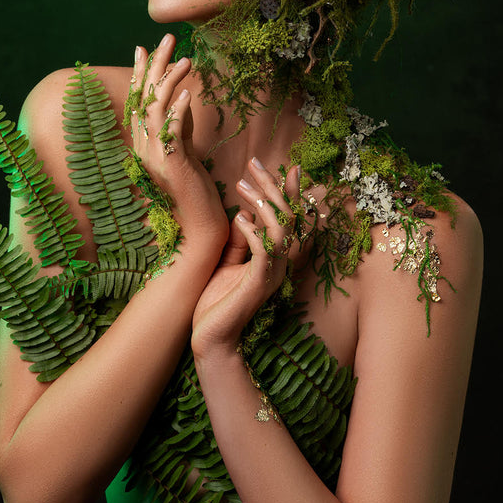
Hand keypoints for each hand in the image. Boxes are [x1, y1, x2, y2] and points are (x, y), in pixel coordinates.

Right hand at [128, 34, 227, 255]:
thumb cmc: (194, 190)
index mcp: (145, 142)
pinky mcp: (171, 166)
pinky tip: (187, 94)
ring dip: (170, 81)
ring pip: (155, 110)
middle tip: (167, 38)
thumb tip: (183, 96)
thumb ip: (181, 125)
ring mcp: (155, 156)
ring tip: (185, 59)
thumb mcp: (186, 149)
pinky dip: (178, 111)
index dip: (142, 72)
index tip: (144, 46)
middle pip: (145, 97)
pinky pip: (172, 133)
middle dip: (155, 65)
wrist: (198, 228)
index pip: (139, 99)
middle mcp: (144, 146)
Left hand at [191, 159, 300, 357]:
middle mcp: (280, 266)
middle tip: (255, 163)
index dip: (291, 193)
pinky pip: (264, 251)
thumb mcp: (228, 263)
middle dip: (274, 186)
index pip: (291, 220)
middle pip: (290, 218)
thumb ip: (241, 241)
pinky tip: (239, 218)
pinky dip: (253, 231)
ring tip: (242, 185)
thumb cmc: (216, 303)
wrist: (210, 340)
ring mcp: (272, 275)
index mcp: (275, 260)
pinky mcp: (257, 284)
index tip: (289, 166)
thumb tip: (245, 213)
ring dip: (263, 203)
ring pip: (281, 230)